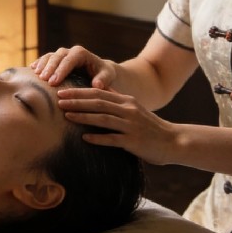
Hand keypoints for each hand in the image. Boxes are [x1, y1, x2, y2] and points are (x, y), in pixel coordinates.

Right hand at [31, 45, 116, 88]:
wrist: (99, 70)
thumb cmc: (103, 74)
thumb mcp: (107, 76)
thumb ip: (103, 79)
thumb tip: (97, 85)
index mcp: (81, 53)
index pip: (69, 60)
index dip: (61, 70)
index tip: (54, 82)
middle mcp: (70, 51)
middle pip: (57, 57)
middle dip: (49, 68)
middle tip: (43, 80)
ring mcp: (61, 54)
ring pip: (49, 56)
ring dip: (42, 65)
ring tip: (36, 76)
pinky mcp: (55, 59)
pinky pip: (45, 58)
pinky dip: (39, 63)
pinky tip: (32, 69)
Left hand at [56, 87, 177, 165]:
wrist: (173, 141)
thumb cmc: (150, 127)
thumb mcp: (134, 109)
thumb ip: (117, 101)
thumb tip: (99, 91)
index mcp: (127, 101)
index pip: (98, 93)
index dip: (79, 92)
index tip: (62, 92)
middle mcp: (128, 110)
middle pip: (98, 102)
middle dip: (76, 101)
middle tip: (58, 100)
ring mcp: (131, 125)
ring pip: (103, 118)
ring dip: (83, 116)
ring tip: (66, 115)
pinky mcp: (133, 141)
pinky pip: (113, 139)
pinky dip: (98, 138)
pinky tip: (84, 138)